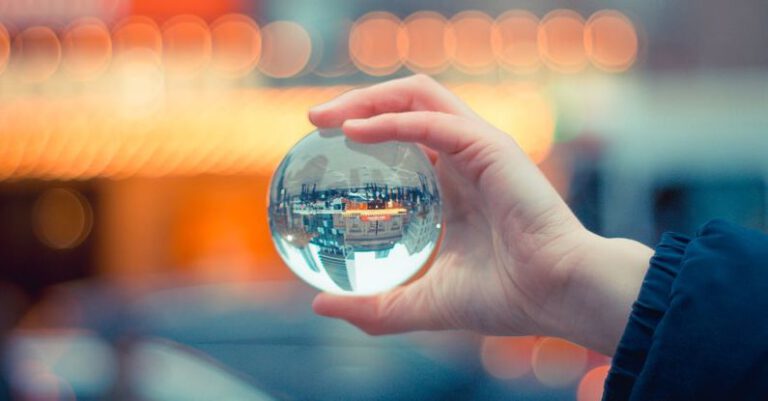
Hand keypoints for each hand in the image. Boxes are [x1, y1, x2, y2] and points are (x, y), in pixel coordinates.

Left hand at [308, 75, 651, 354]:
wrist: (558, 296)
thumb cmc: (505, 298)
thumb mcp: (424, 301)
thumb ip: (375, 306)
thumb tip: (320, 305)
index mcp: (452, 185)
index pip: (401, 141)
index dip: (362, 135)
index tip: (320, 150)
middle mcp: (462, 158)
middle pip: (403, 106)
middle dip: (356, 103)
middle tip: (312, 121)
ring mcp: (477, 147)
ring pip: (417, 96)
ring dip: (367, 98)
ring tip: (324, 118)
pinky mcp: (489, 146)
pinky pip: (431, 120)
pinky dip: (390, 121)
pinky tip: (354, 131)